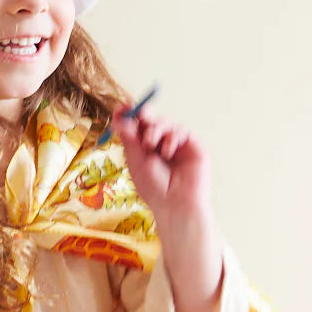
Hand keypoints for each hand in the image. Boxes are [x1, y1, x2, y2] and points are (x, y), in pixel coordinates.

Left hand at [111, 105, 224, 311]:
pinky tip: (166, 150)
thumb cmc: (154, 189)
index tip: (122, 108)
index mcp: (143, 150)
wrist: (175, 204)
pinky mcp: (192, 147)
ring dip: (156, 128)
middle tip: (138, 113)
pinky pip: (181, 130)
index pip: (137, 127)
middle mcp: (160, 146)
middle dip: (144, 116)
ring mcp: (177, 146)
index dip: (130, 115)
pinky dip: (172, 136)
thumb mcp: (136, 161)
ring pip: (166, 123)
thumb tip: (119, 117)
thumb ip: (130, 138)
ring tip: (151, 143)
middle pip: (152, 121)